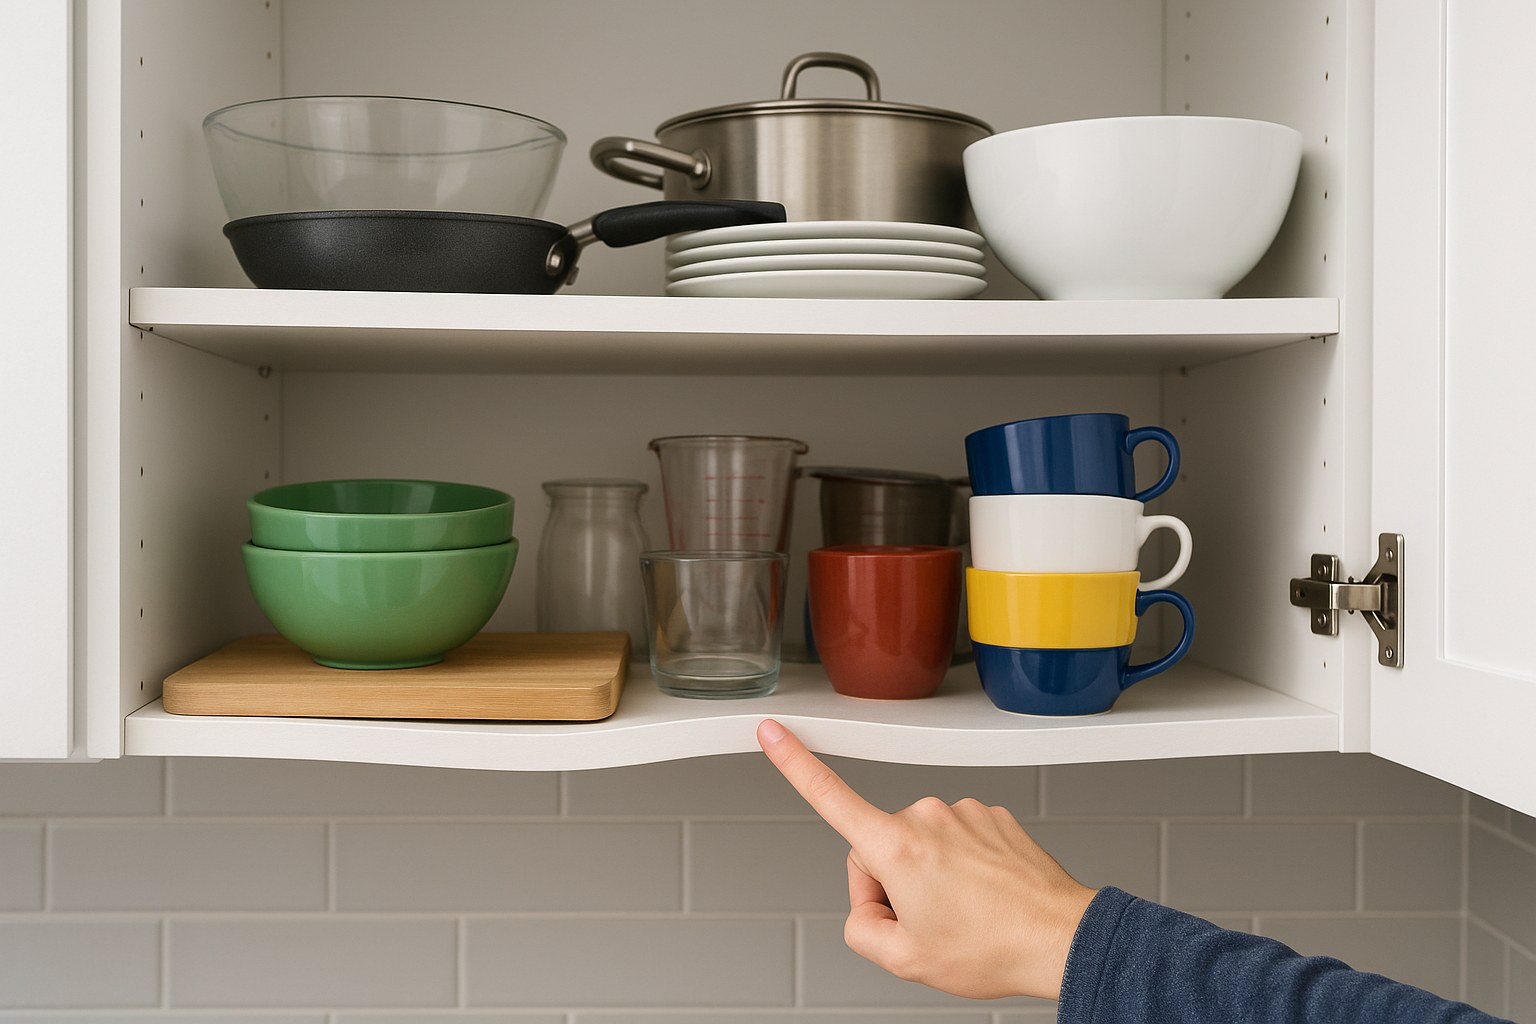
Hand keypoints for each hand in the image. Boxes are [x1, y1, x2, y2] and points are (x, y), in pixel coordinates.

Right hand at [756, 718, 1096, 1000]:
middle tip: (927, 923)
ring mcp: (962, 811)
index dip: (794, 763)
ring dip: (931, 876)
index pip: (830, 796)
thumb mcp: (905, 960)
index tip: (772, 732)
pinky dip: (963, 867)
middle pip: (879, 846)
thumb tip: (867, 906)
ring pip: (921, 844)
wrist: (1060, 938)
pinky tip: (985, 895)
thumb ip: (860, 929)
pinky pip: (957, 839)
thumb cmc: (992, 948)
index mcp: (896, 846)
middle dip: (892, 884)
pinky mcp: (991, 814)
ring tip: (966, 913)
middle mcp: (927, 816)